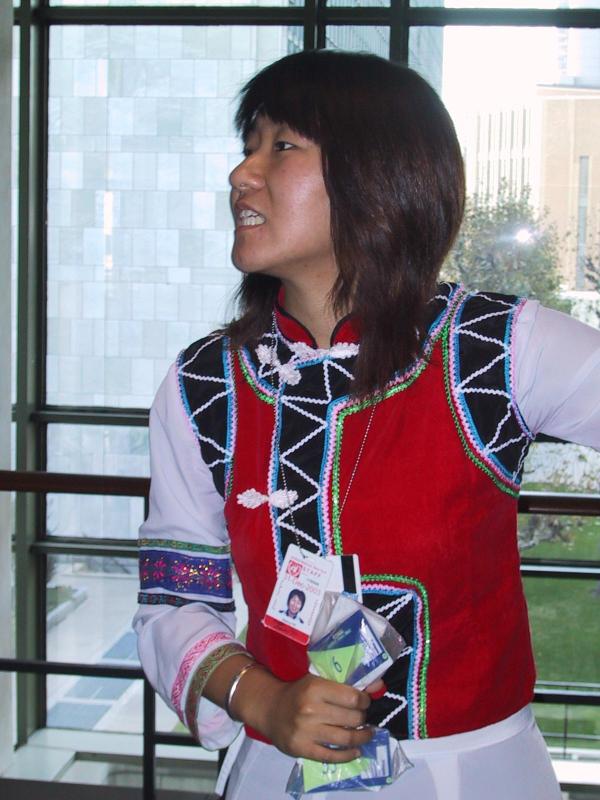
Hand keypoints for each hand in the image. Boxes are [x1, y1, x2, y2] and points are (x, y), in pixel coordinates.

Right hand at [233, 671, 374, 762]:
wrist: (270, 708)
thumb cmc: (298, 692)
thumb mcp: (317, 680)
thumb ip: (344, 684)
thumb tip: (377, 686)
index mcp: (315, 687)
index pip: (352, 698)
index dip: (365, 701)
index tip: (365, 702)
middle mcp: (311, 709)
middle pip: (352, 718)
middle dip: (363, 719)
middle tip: (364, 718)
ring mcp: (306, 731)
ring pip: (345, 738)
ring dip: (362, 737)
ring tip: (366, 734)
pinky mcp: (302, 749)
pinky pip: (331, 756)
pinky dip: (348, 755)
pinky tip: (355, 751)